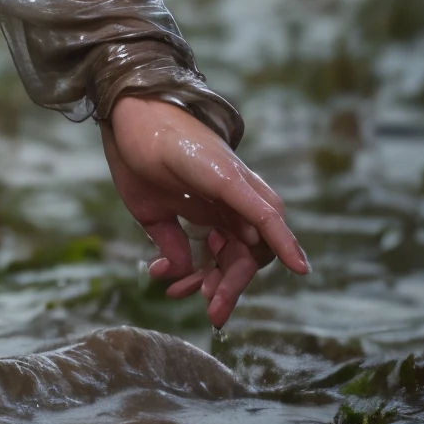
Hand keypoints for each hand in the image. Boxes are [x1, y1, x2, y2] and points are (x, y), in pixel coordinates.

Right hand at [101, 95, 308, 327]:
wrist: (126, 112)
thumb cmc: (135, 154)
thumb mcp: (149, 211)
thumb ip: (170, 242)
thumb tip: (181, 274)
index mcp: (214, 207)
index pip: (228, 254)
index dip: (212, 280)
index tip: (186, 296)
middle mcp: (233, 200)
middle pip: (246, 256)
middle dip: (226, 287)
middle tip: (208, 311)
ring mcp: (237, 189)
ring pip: (256, 245)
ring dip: (238, 278)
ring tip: (210, 300)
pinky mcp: (233, 180)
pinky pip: (266, 216)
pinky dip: (284, 240)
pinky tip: (297, 265)